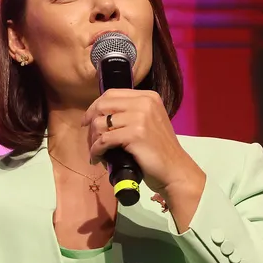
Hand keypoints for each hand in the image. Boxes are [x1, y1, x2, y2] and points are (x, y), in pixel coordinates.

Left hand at [83, 89, 204, 199]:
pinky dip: (96, 150)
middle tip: (90, 138)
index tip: (87, 121)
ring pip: (100, 123)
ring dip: (93, 139)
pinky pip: (103, 139)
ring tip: (97, 151)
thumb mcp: (147, 122)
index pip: (111, 94)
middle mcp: (144, 103)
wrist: (174, 168)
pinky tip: (97, 158)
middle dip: (90, 122)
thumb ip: (128, 113)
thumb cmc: (157, 148)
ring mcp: (140, 117)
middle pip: (102, 105)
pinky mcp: (135, 134)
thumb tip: (97, 114)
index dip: (94, 107)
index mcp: (147, 97)